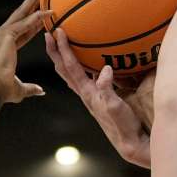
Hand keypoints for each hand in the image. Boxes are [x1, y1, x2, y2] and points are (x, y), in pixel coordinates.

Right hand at [0, 0, 52, 104]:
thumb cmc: (3, 92)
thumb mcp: (20, 89)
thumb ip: (31, 88)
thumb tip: (41, 91)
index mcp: (2, 47)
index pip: (21, 31)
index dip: (34, 23)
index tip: (45, 15)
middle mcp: (0, 37)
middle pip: (20, 15)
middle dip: (32, 0)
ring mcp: (1, 34)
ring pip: (22, 12)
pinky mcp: (6, 35)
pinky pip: (25, 23)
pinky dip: (37, 17)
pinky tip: (50, 12)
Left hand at [45, 27, 153, 167]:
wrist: (129, 143)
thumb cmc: (124, 127)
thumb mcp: (116, 107)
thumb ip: (108, 89)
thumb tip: (104, 69)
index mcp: (87, 93)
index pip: (72, 67)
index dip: (63, 49)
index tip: (57, 32)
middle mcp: (85, 93)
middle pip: (65, 69)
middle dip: (55, 51)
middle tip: (48, 34)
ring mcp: (91, 96)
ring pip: (73, 73)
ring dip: (65, 58)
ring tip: (61, 45)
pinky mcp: (100, 98)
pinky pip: (87, 78)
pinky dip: (83, 67)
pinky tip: (90, 61)